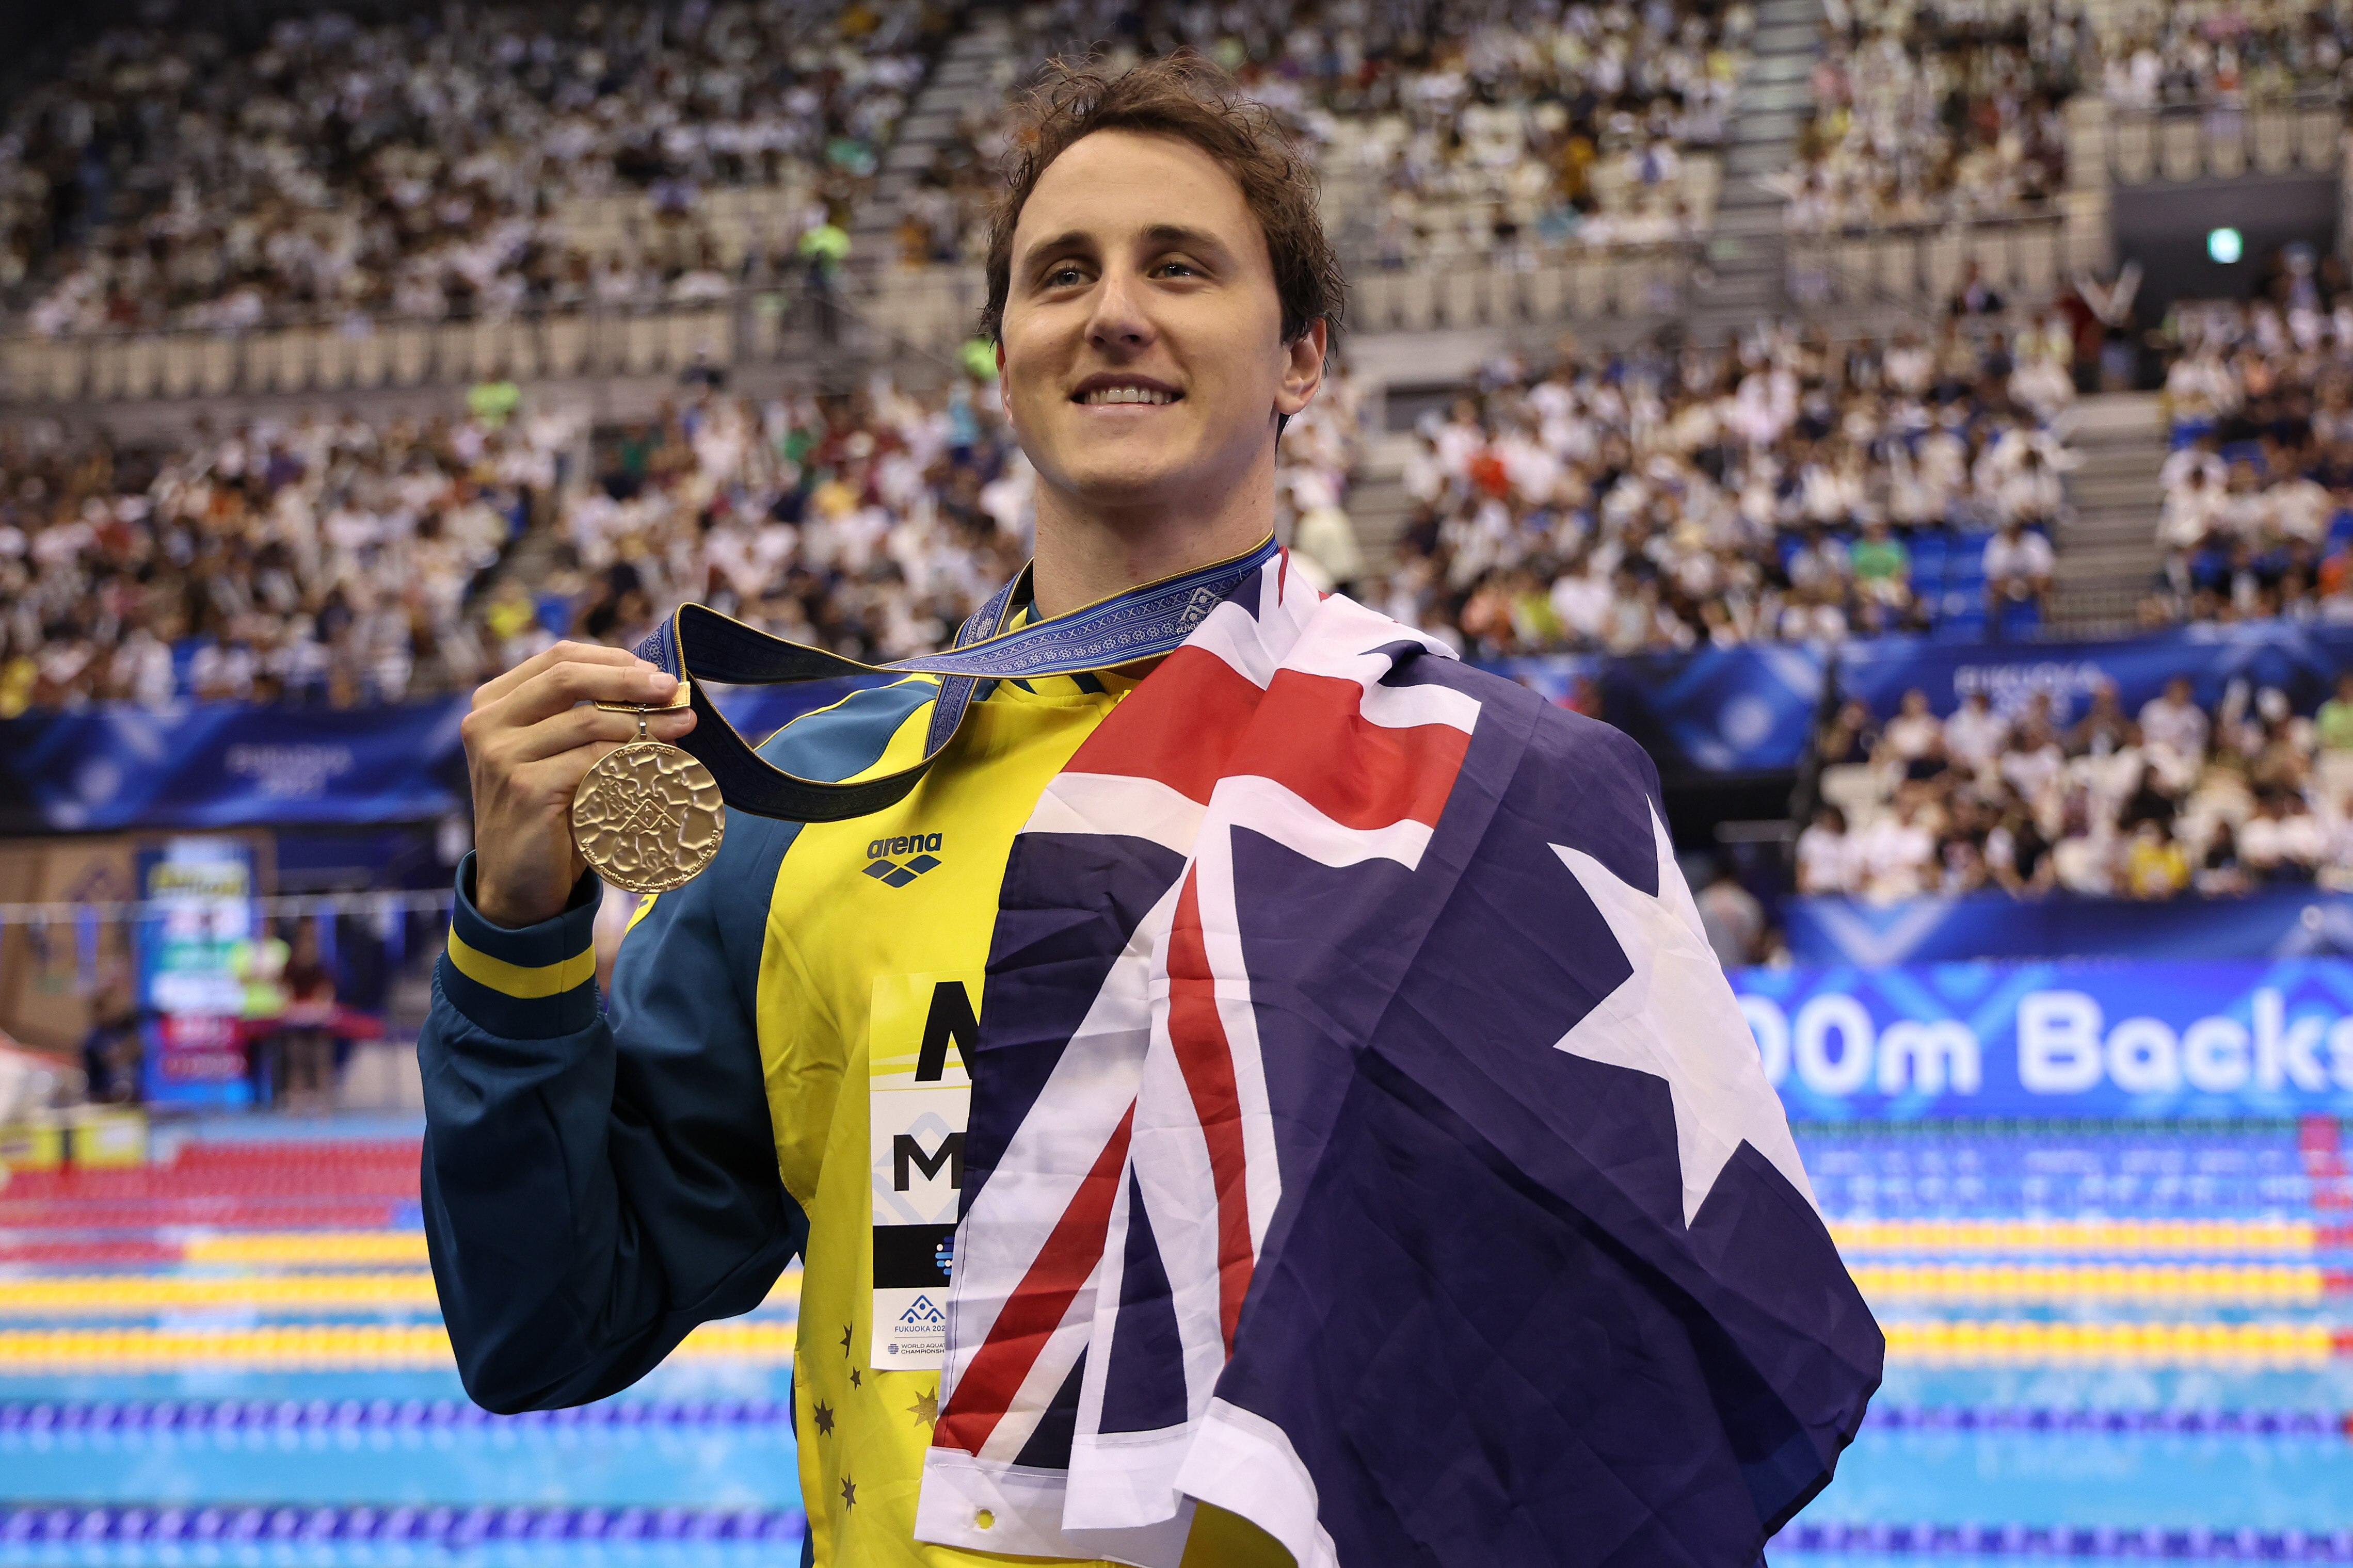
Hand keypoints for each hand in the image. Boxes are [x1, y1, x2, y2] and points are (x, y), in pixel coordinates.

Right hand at [460, 642, 697, 928]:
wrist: (518, 886)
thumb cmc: (549, 815)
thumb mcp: (562, 756)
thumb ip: (590, 718)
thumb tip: (659, 690)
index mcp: (494, 704)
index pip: (558, 658)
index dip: (612, 659)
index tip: (656, 672)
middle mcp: (487, 723)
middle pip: (568, 675)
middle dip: (629, 679)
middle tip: (673, 689)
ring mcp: (500, 754)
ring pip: (588, 718)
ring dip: (643, 721)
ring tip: (683, 725)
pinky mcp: (524, 787)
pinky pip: (593, 759)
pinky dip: (631, 758)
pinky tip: (657, 764)